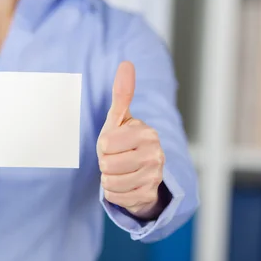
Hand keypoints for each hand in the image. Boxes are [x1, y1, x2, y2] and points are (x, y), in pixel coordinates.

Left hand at [97, 61, 166, 219]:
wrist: (141, 172)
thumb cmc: (124, 140)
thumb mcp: (119, 118)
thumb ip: (122, 93)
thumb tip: (126, 63)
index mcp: (146, 132)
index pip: (105, 144)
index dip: (104, 145)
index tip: (114, 143)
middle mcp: (156, 154)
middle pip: (107, 165)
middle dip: (106, 163)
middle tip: (117, 158)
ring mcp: (155, 177)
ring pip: (110, 183)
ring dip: (108, 179)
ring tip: (120, 171)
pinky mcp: (149, 196)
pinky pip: (116, 198)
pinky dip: (114, 193)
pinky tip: (124, 185)